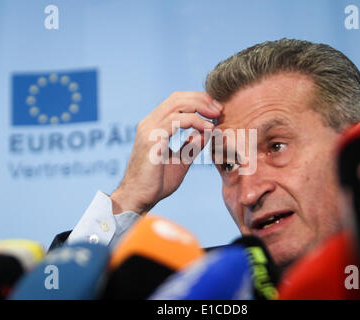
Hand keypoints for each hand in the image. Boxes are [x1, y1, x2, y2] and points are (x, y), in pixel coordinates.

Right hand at [110, 91, 222, 214]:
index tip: (216, 112)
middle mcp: (149, 123)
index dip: (198, 101)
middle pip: (178, 97)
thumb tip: (205, 134)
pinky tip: (208, 128)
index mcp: (154, 125)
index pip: (176, 101)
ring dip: (200, 107)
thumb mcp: (181, 160)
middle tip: (220, 109)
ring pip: (177, 104)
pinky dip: (195, 121)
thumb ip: (192, 146)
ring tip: (216, 116)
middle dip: (202, 99)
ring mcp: (149, 129)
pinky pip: (176, 121)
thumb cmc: (156, 183)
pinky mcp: (152, 139)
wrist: (139, 198)